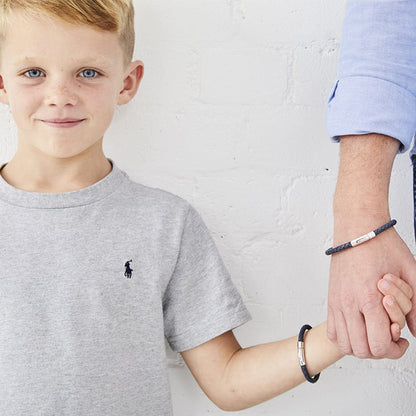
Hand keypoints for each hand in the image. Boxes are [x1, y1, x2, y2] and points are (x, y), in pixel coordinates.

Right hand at [328, 226, 415, 358]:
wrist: (357, 229)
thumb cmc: (382, 246)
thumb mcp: (410, 273)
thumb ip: (415, 306)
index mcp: (370, 298)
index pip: (379, 344)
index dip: (396, 350)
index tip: (403, 340)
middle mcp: (349, 303)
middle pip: (362, 349)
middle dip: (381, 351)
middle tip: (390, 340)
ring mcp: (337, 302)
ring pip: (345, 344)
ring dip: (362, 347)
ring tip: (373, 335)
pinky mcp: (331, 299)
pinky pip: (333, 331)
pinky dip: (345, 338)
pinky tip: (358, 329)